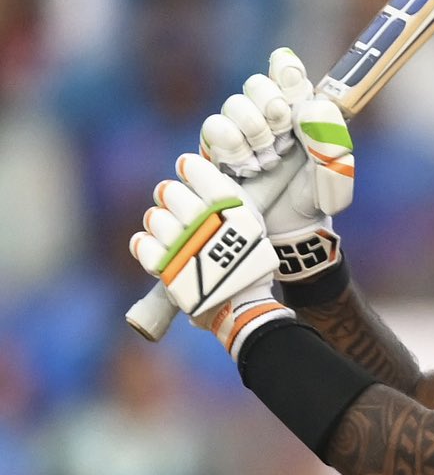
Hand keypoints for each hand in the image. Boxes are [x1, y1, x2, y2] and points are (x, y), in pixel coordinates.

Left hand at [130, 153, 292, 359]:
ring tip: (171, 232)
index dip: (188, 167)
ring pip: (153, 217)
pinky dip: (143, 244)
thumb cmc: (249, 263)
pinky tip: (152, 245)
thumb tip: (199, 172)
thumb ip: (228, 198)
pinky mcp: (166, 268)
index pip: (197, 169)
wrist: (243, 307)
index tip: (186, 169)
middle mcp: (204, 222)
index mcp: (230, 207)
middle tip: (177, 204)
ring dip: (159, 222)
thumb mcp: (250, 223)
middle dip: (170, 195)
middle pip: (170, 192)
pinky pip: (141, 245)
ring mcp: (182, 246)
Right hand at [198, 48, 354, 283]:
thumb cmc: (315, 198)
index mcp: (300, 109)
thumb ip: (332, 142)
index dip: (286, 70)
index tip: (294, 84)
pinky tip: (248, 168)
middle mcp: (268, 114)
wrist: (290, 232)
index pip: (287, 70)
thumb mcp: (337, 175)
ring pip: (233, 104)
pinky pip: (214, 129)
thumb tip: (309, 108)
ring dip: (253, 131)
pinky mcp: (219, 149)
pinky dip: (233, 147)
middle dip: (271, 106)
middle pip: (256, 83)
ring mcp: (241, 130)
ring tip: (269, 159)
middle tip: (285, 133)